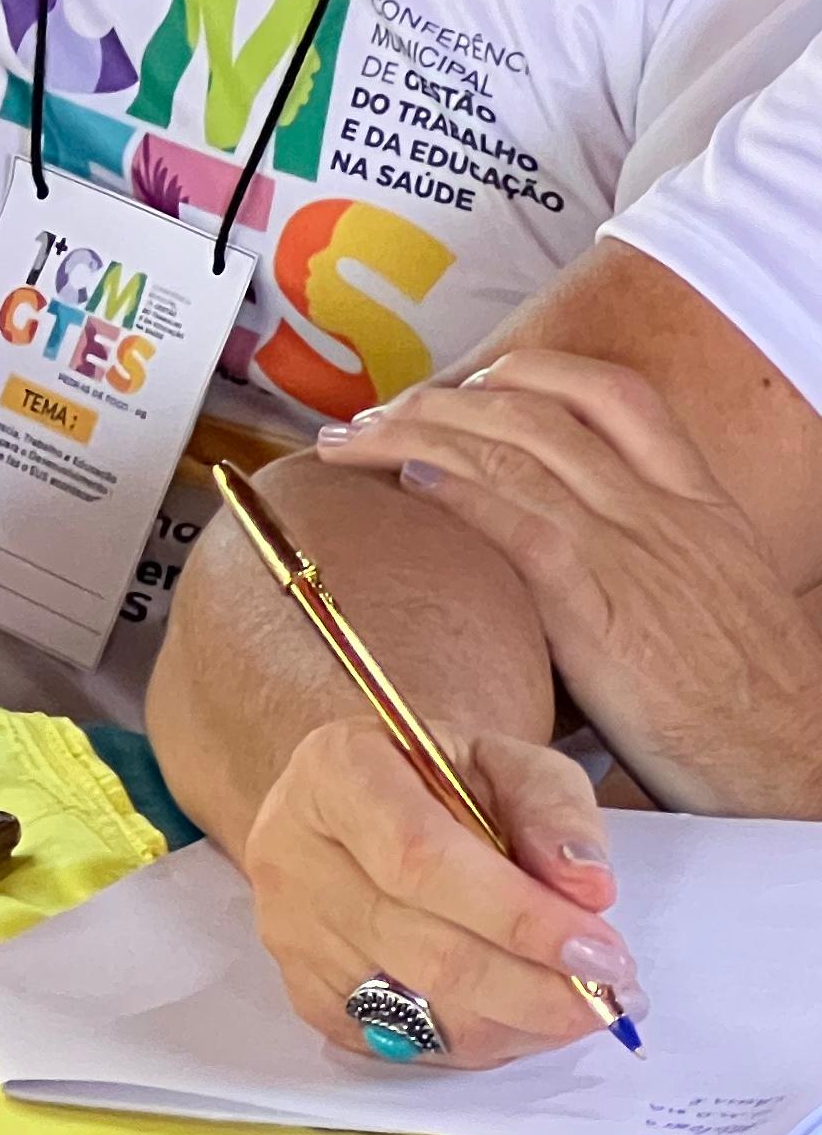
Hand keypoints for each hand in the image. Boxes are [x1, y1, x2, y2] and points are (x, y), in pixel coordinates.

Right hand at [240, 715, 636, 1067]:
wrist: (363, 806)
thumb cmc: (439, 779)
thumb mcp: (505, 762)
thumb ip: (553, 809)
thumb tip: (586, 888)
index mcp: (337, 772)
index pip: (422, 859)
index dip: (518, 918)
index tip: (602, 953)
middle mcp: (292, 852)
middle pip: (425, 950)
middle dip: (535, 989)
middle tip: (611, 998)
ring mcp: (289, 930)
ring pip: (418, 1011)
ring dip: (517, 1023)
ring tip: (575, 1003)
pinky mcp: (302, 991)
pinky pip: (402, 1046)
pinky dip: (477, 1044)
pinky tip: (515, 1013)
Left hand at [316, 351, 821, 816]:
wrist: (792, 763)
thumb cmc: (750, 700)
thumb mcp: (718, 595)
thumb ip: (654, 551)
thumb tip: (571, 536)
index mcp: (698, 504)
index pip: (614, 394)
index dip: (530, 372)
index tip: (470, 382)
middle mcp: (662, 513)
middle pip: (536, 411)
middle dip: (443, 399)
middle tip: (380, 412)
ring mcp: (631, 555)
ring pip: (509, 452)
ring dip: (416, 435)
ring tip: (356, 440)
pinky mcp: (599, 608)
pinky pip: (517, 523)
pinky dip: (456, 490)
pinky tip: (408, 480)